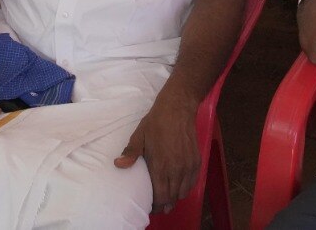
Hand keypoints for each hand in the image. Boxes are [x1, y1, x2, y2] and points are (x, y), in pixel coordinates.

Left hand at [114, 89, 200, 212]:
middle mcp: (176, 169)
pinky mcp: (197, 161)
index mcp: (160, 165)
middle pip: (172, 197)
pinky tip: (178, 186)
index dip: (156, 205)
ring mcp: (188, 166)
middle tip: (157, 205)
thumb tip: (119, 164)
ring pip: (183, 192)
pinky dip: (185, 188)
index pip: (160, 196)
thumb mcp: (139, 135)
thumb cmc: (155, 122)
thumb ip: (131, 153)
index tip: (150, 206)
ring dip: (175, 197)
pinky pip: (192, 183)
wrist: (177, 108)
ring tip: (167, 197)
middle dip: (164, 204)